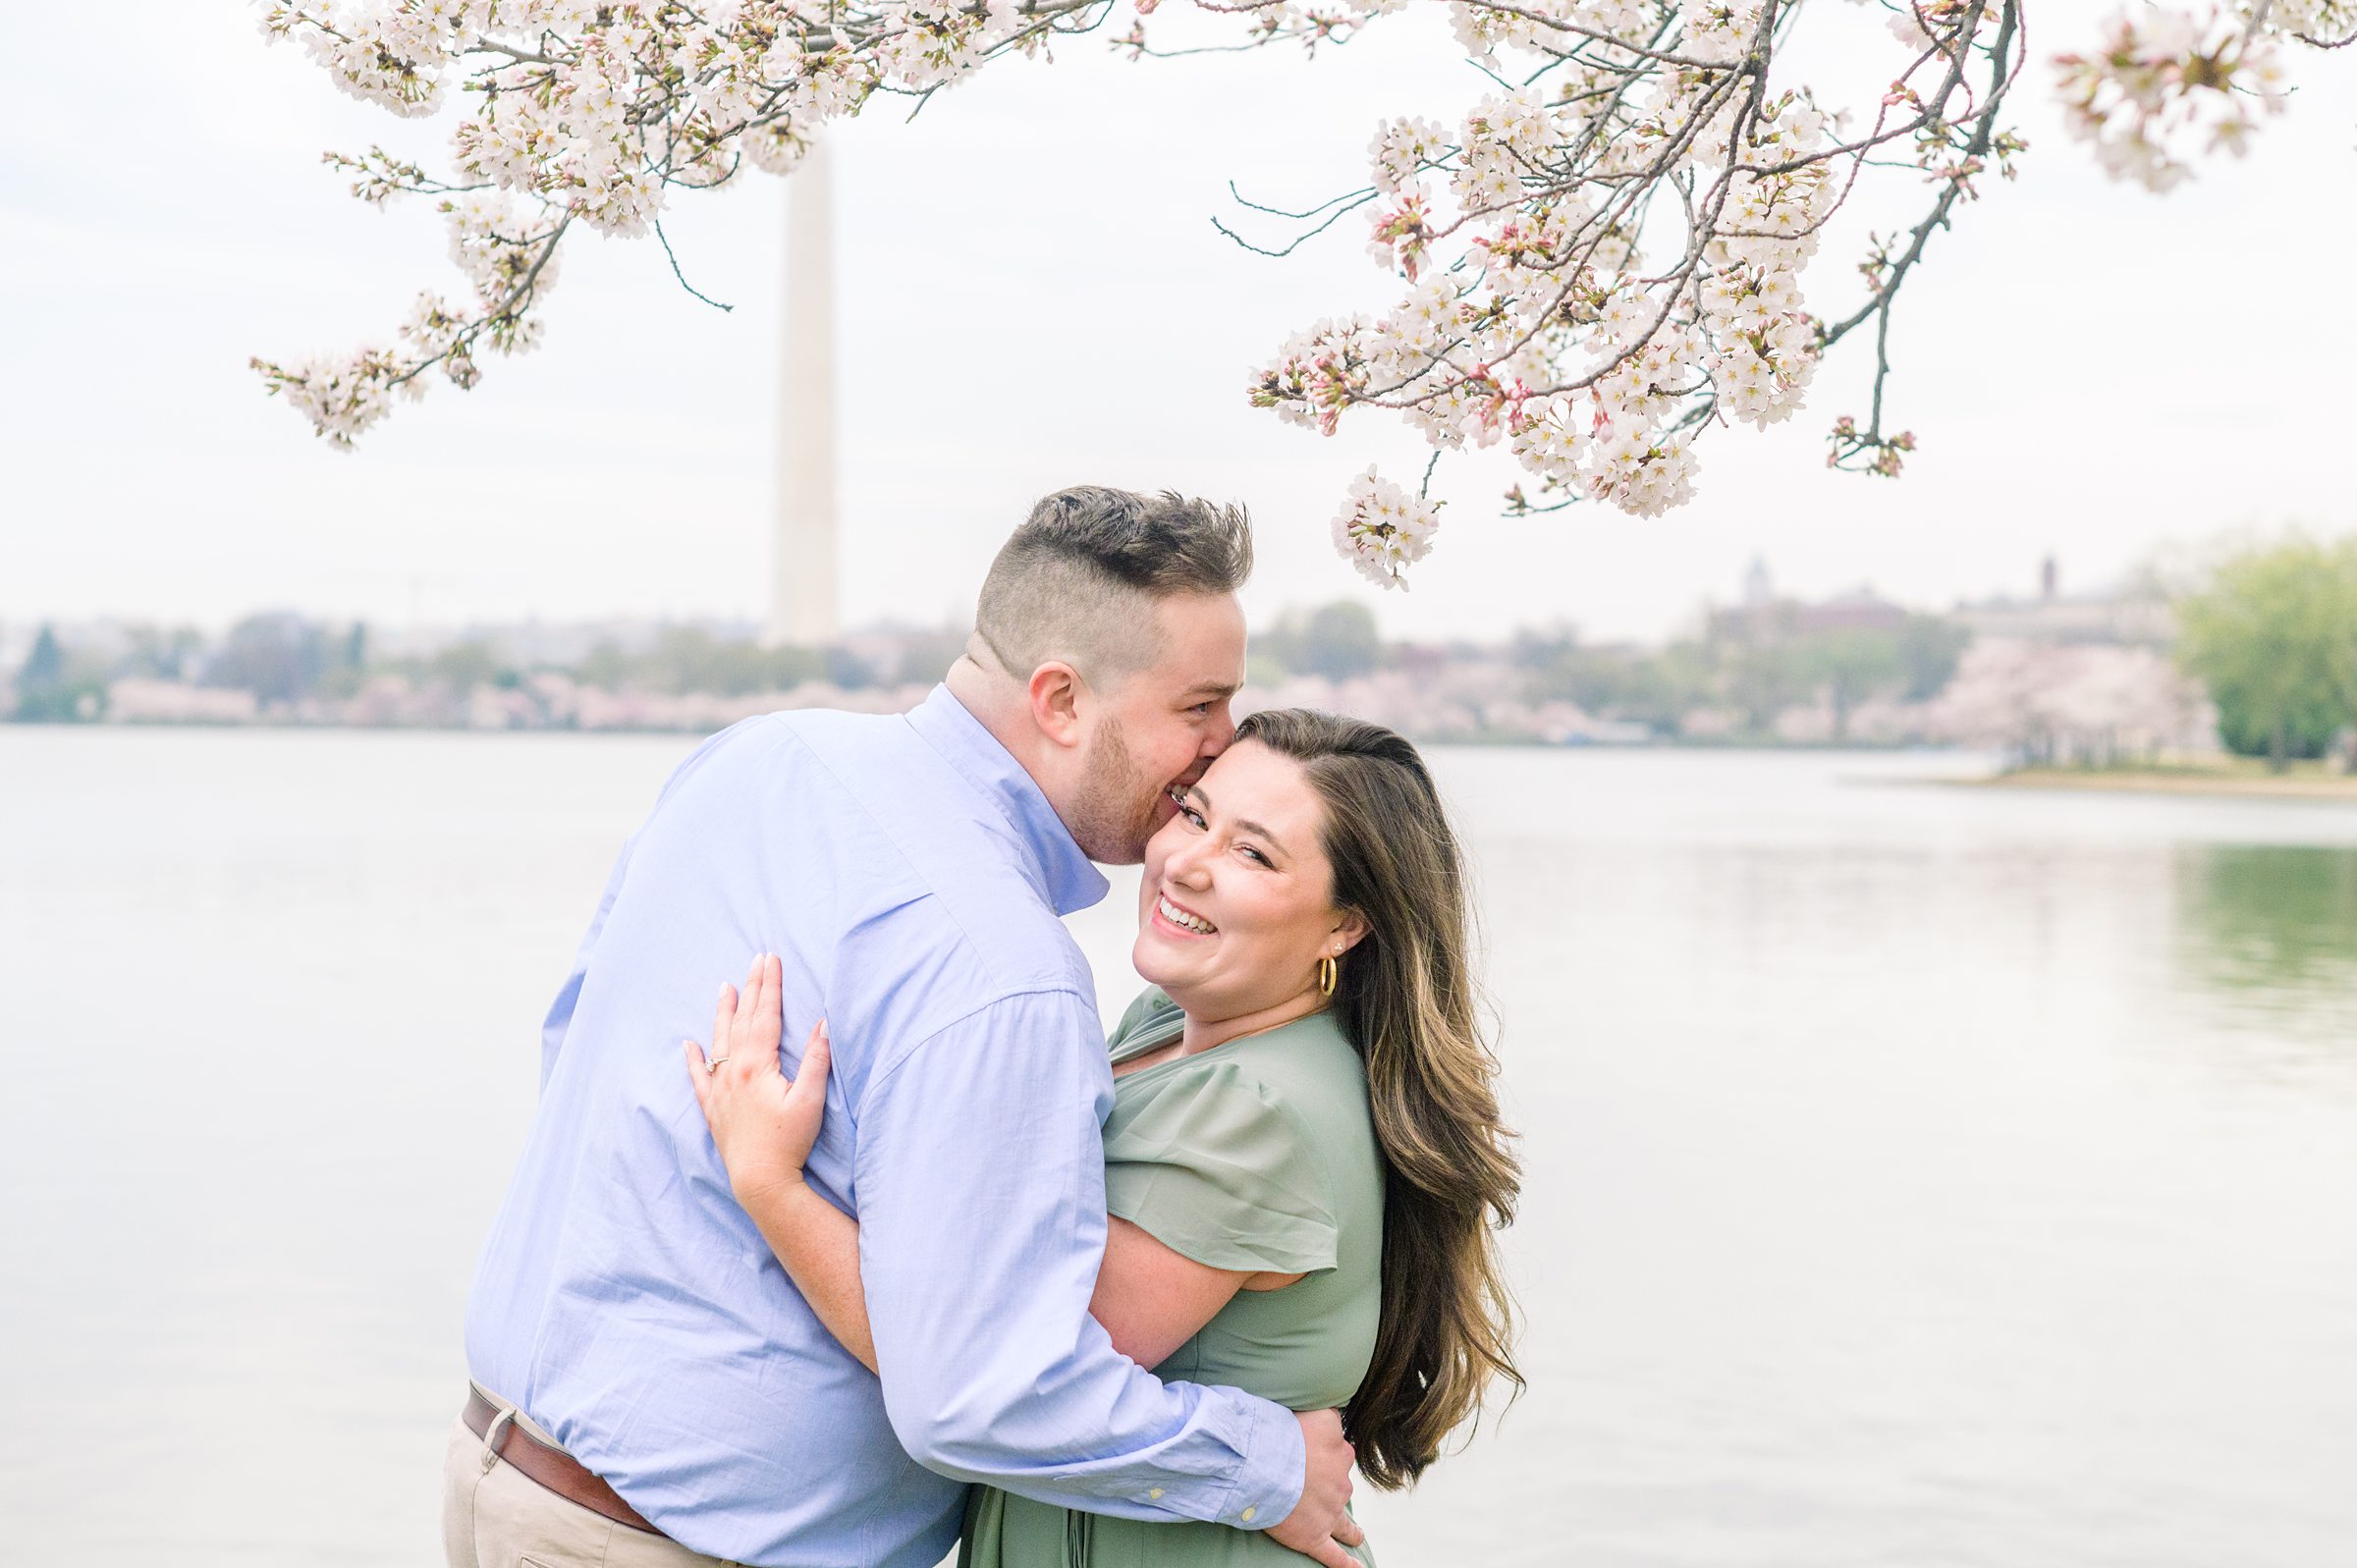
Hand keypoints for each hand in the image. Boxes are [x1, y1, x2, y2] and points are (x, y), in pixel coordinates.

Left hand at [682, 953, 831, 1204]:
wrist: (760, 1180)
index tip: (771, 959)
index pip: (764, 1015)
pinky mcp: (713, 1109)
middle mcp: (733, 1072)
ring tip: (724, 987)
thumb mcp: (809, 1100)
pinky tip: (688, 1044)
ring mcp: (720, 1090)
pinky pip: (698, 1077)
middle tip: (756, 960)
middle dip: (751, 988)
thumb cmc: (789, 1142)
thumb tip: (822, 1024)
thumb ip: (815, 1060)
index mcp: (756, 1065)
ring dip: (723, 1012)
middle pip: (742, 1020)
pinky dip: (693, 1059)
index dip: (769, 985)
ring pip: (718, 1041)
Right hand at [1263, 1408, 1361, 1567]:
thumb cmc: (1282, 1434)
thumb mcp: (1314, 1410)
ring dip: (1351, 1529)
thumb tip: (1336, 1410)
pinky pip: (1335, 1556)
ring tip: (1356, 1535)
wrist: (1264, 1464)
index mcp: (1340, 1451)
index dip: (1325, 1451)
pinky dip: (1347, 1565)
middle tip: (1313, 1483)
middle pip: (1341, 1483)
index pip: (1340, 1450)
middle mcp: (1340, 1482)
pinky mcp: (1314, 1537)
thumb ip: (1327, 1411)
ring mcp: (1330, 1512)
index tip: (1312, 1450)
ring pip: (1346, 1524)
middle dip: (1331, 1486)